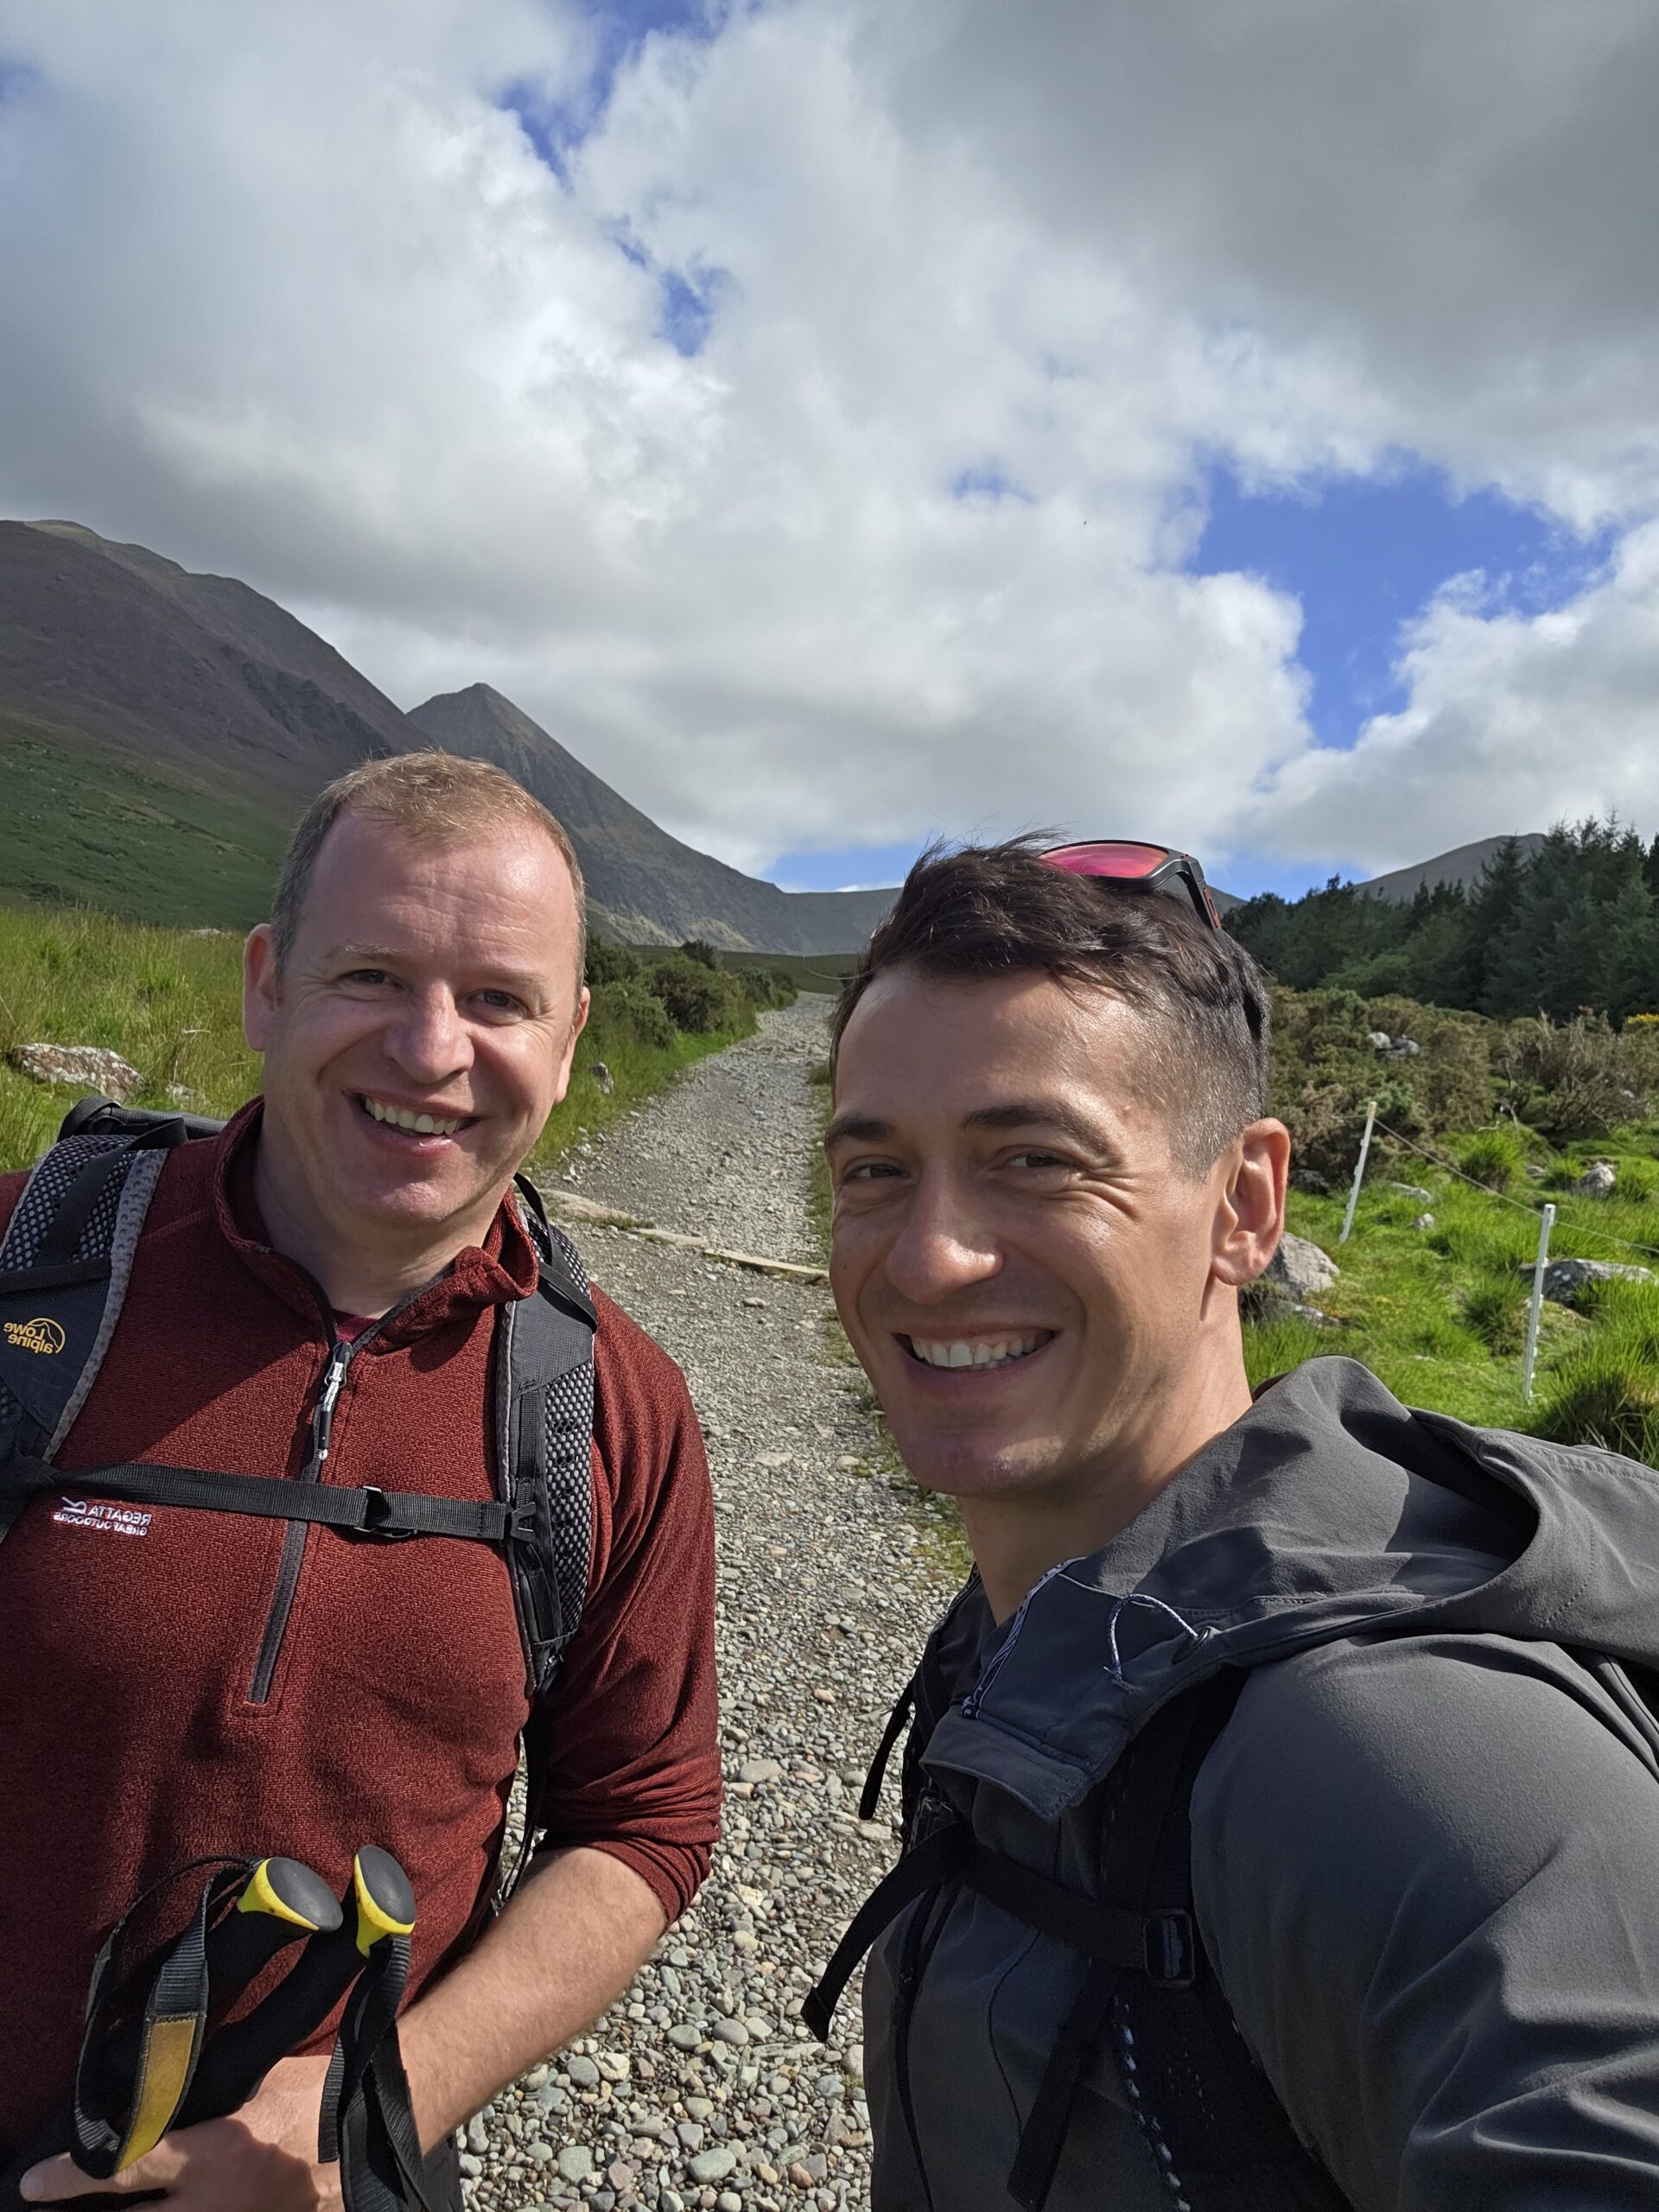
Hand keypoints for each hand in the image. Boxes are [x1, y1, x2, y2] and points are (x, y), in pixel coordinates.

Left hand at [20, 2056, 341, 2210]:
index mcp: (215, 2154)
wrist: (371, 2143)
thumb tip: (160, 2096)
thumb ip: (208, 2096)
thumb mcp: (259, 2084)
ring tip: (117, 2210)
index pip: (126, 2172)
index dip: (73, 2180)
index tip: (35, 2183)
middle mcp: (214, 2205)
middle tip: (59, 2210)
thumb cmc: (318, 2100)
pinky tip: (176, 2209)